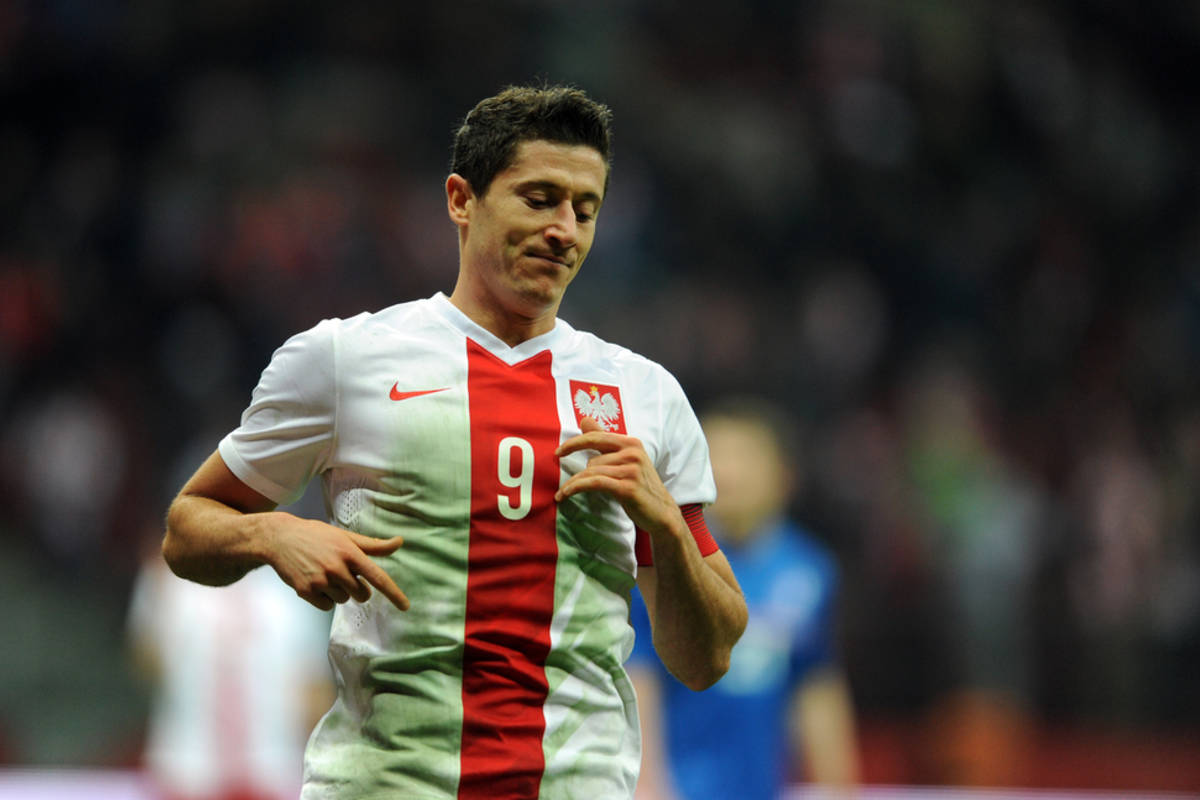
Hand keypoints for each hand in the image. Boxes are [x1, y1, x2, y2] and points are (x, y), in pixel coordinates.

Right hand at [263, 514, 408, 610]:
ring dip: (338, 592)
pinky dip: (324, 599)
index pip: (378, 577)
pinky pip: (327, 606)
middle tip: (342, 573)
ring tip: (324, 573)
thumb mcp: (345, 537)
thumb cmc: (317, 536)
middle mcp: (337, 567)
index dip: (393, 593)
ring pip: (343, 600)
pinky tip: (314, 582)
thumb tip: (400, 542)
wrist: (280, 538)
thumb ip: (373, 545)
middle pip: (362, 595)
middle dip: (357, 588)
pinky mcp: (305, 591)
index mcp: (350, 553)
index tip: (406, 606)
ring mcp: (320, 580)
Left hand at [554, 417, 680, 535]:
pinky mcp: (628, 487)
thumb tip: (584, 420)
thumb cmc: (641, 486)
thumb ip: (604, 441)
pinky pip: (594, 483)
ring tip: (565, 494)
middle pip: (592, 459)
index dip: (574, 443)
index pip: (596, 437)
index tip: (559, 452)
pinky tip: (565, 494)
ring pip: (592, 472)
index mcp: (631, 443)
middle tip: (565, 485)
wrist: (662, 513)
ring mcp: (632, 470)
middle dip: (578, 474)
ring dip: (575, 484)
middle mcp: (633, 453)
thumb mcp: (625, 460)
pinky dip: (576, 487)